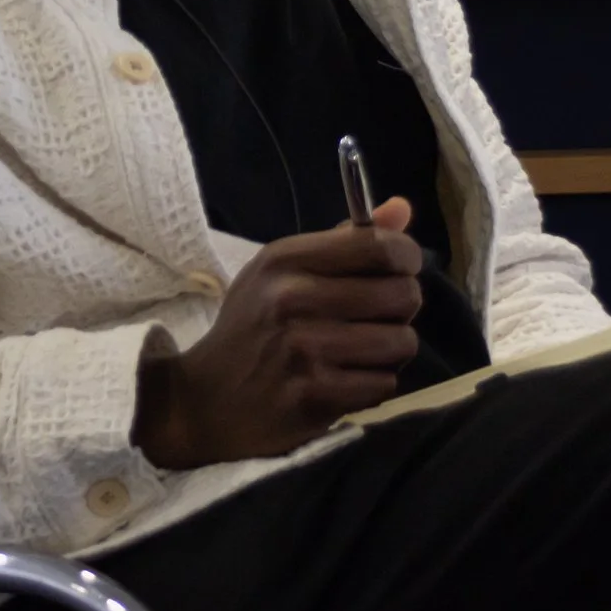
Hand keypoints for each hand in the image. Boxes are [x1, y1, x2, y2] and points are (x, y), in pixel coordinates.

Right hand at [132, 197, 423, 468]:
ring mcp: (304, 351)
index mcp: (286, 259)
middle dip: (401, 307)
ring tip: (362, 350)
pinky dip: (373, 384)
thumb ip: (344, 241)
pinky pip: (384, 384)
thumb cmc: (252, 327)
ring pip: (401, 342)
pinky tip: (346, 380)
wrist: (205, 401)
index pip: (381, 246)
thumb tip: (401, 209)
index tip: (397, 270)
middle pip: (402, 294)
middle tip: (377, 316)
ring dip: (390, 350)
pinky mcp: (314, 396)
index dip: (406, 257)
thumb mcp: (281, 272)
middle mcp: (293, 299)